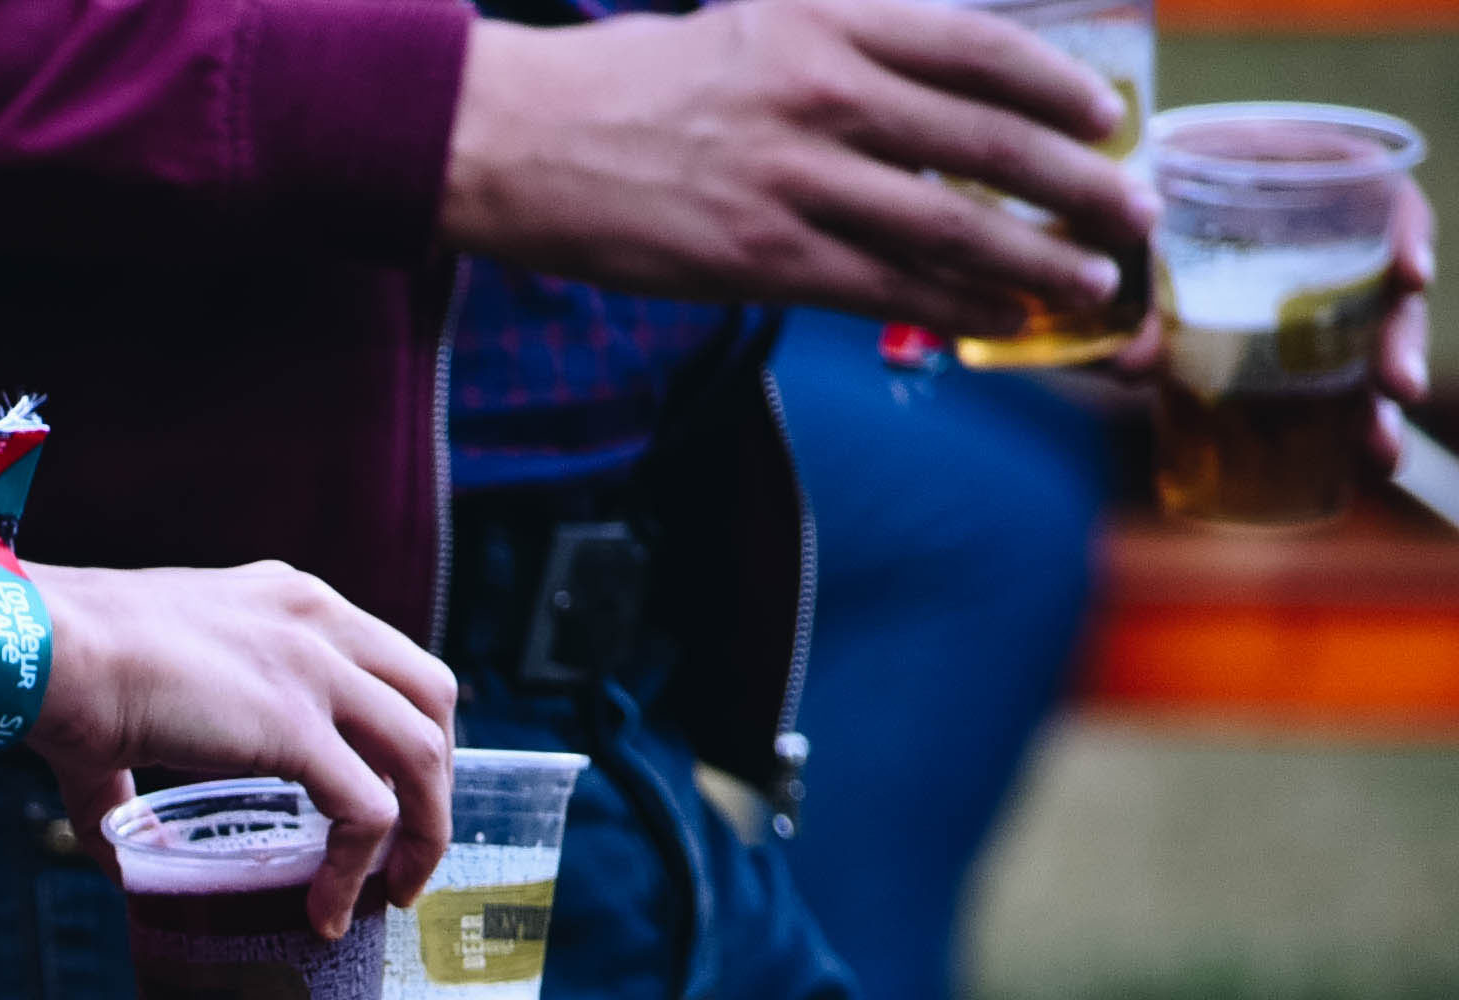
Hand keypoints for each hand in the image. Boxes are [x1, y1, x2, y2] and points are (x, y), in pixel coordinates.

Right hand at [22, 561, 457, 936]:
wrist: (44, 651)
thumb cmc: (64, 675)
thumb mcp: (133, 706)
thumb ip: (132, 782)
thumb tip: (117, 855)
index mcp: (289, 601)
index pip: (388, 660)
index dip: (401, 733)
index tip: (386, 796)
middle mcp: (318, 621)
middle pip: (431, 698)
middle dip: (434, 780)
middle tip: (404, 850)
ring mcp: (315, 668)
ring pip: (421, 752)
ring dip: (423, 829)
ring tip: (392, 892)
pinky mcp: (295, 724)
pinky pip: (365, 808)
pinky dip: (359, 866)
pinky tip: (329, 910)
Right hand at [442, 0, 1156, 339]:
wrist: (516, 139)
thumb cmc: (626, 86)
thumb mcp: (746, 27)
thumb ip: (837, 47)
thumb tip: (928, 93)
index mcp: (824, 23)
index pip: (977, 48)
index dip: (1056, 86)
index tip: (1106, 116)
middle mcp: (821, 93)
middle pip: (987, 142)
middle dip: (1077, 183)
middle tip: (1135, 210)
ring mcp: (792, 180)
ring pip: (948, 225)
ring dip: (1034, 258)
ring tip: (1090, 282)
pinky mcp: (757, 257)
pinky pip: (882, 286)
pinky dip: (951, 304)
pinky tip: (996, 317)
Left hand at [1113, 180, 1434, 473]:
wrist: (1089, 239)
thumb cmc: (1119, 211)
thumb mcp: (1121, 233)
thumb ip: (1131, 285)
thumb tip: (1127, 366)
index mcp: (1294, 179)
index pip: (1378, 193)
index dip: (1406, 232)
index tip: (1410, 275)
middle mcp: (1317, 242)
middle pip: (1384, 286)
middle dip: (1399, 339)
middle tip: (1399, 385)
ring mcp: (1303, 302)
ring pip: (1359, 352)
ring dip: (1376, 404)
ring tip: (1381, 454)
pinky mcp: (1276, 356)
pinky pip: (1317, 395)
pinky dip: (1338, 432)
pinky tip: (1354, 468)